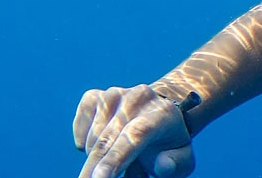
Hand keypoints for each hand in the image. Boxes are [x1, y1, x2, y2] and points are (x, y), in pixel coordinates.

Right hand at [74, 84, 194, 177]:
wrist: (157, 111)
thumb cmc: (168, 142)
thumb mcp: (182, 157)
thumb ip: (176, 163)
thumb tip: (162, 167)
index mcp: (163, 113)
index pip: (135, 135)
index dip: (115, 158)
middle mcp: (138, 98)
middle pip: (107, 140)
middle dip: (94, 168)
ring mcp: (113, 95)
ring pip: (91, 140)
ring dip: (98, 157)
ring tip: (118, 156)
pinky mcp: (92, 97)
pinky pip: (80, 131)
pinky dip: (86, 144)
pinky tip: (106, 142)